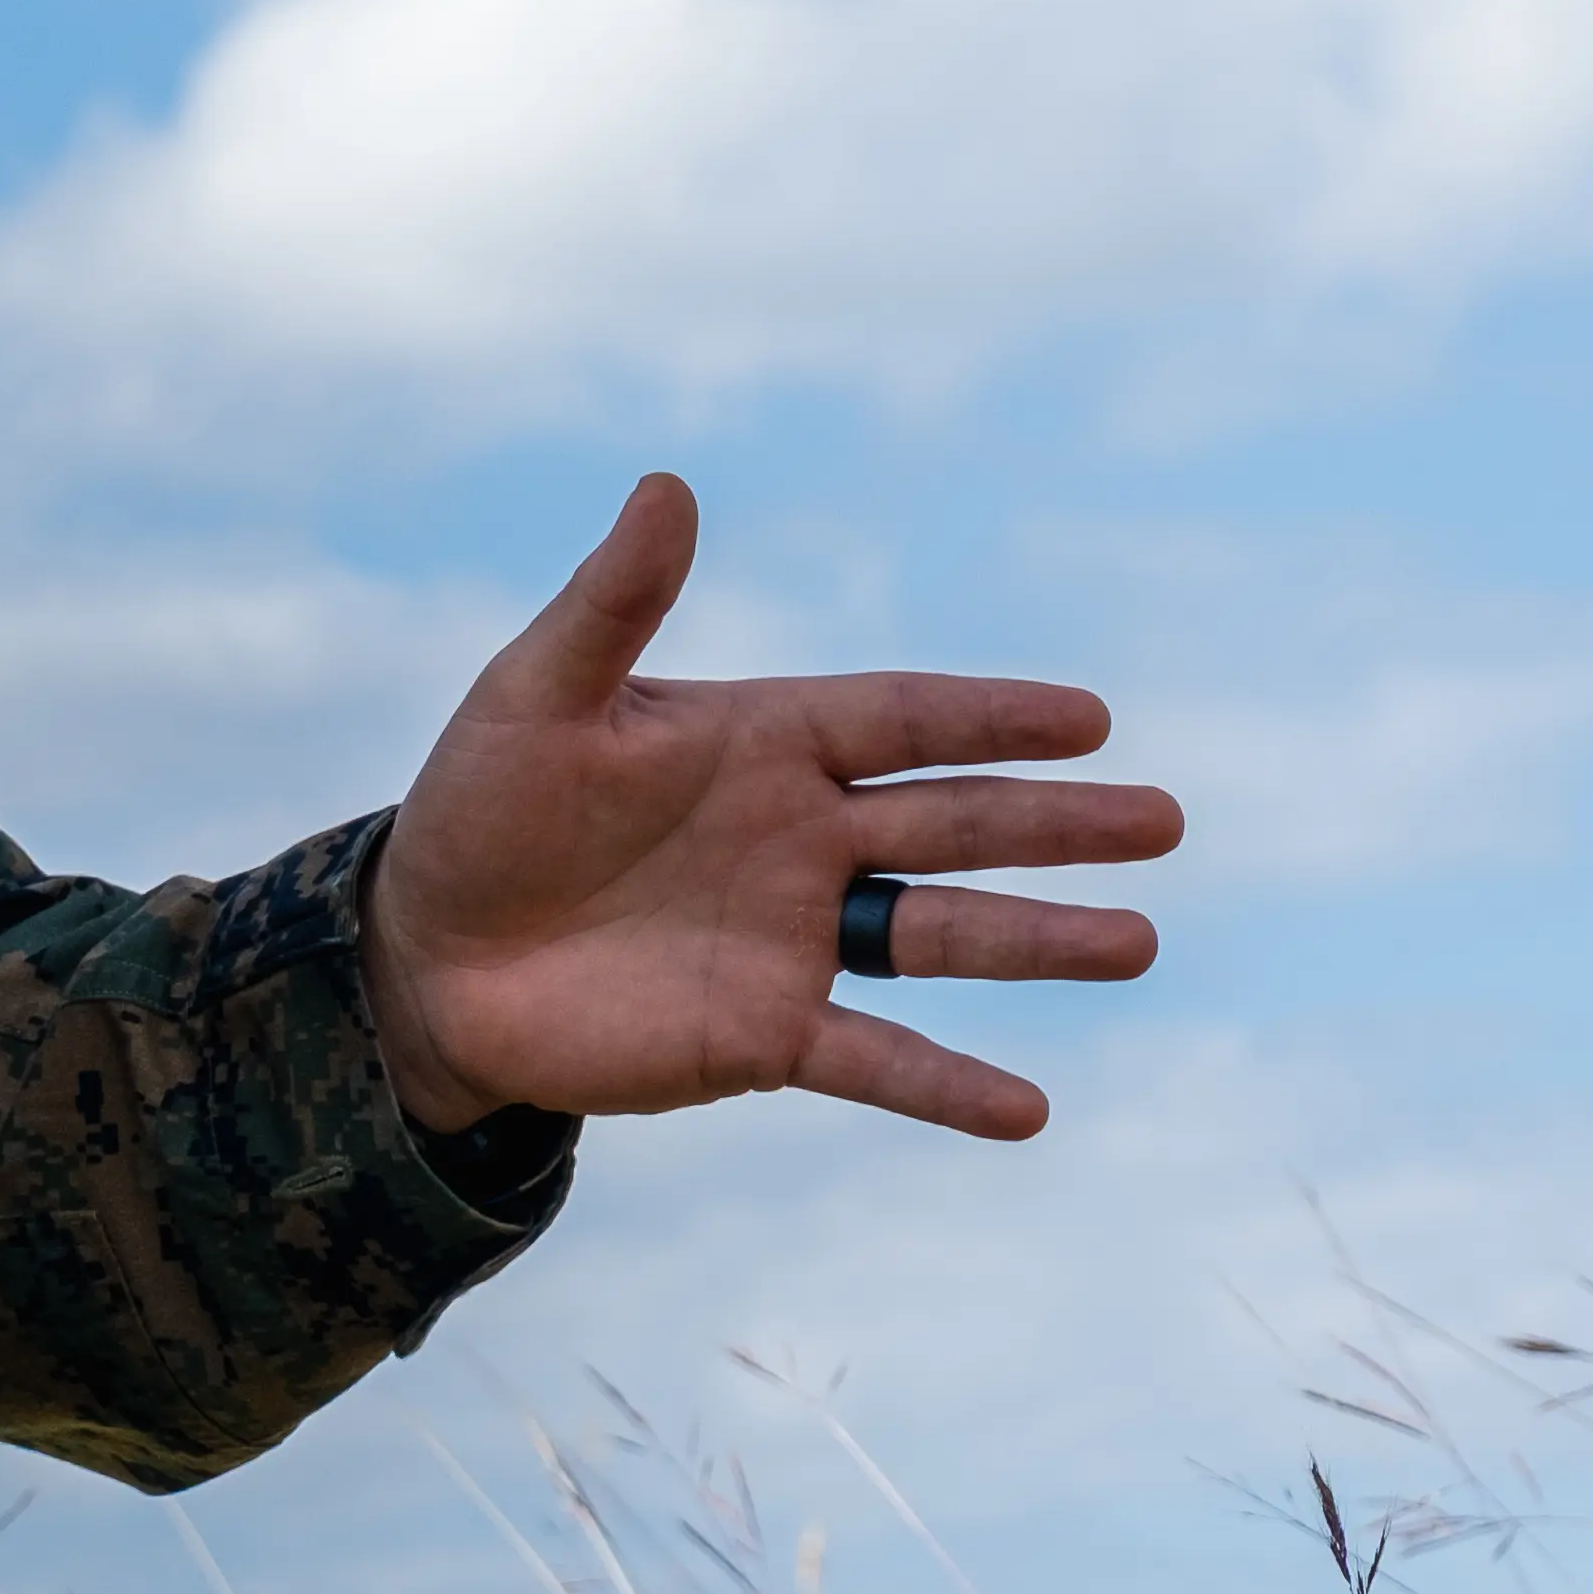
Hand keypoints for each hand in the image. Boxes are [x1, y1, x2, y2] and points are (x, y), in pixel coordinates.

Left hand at [360, 473, 1181, 1143]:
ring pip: (940, 937)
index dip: (996, 717)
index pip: (907, 719)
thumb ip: (614, 602)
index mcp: (767, 743)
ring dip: (1039, 943)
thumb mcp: (538, 696)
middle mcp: (802, 837)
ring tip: (1140, 942)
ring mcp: (793, 941)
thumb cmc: (477, 809)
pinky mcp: (763, 1037)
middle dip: (1059, 824)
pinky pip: (876, 1059)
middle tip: (1165, 821)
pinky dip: (950, 1085)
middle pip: (955, 823)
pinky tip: (1030, 1109)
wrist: (427, 960)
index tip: (1092, 719)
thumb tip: (667, 484)